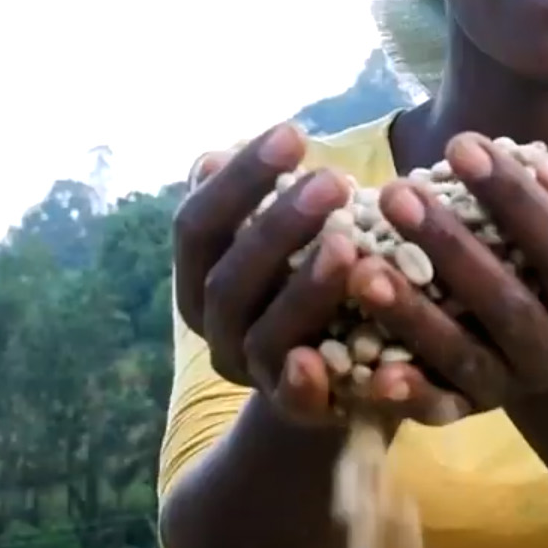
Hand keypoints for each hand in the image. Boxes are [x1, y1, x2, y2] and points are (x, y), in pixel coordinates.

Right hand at [172, 123, 472, 428]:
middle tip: (332, 179)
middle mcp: (216, 329)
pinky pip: (297, 403)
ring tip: (349, 245)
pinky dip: (305, 382)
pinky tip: (320, 355)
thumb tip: (211, 156)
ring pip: (265, 335)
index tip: (292, 133)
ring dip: (303, 289)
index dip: (239, 181)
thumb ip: (255, 204)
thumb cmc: (310, 282)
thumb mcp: (282, 240)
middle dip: (278, 227)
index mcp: (199, 279)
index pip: (198, 226)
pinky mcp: (300, 413)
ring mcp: (256, 374)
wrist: (339, 378)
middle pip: (229, 279)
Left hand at [346, 132, 547, 412]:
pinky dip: (407, 395)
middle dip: (450, 248)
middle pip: (506, 304)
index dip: (513, 197)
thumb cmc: (543, 258)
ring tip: (362, 270)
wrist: (539, 345)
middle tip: (395, 193)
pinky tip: (372, 373)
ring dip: (412, 315)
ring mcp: (506, 385)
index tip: (461, 144)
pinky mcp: (463, 413)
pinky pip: (435, 409)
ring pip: (462, 356)